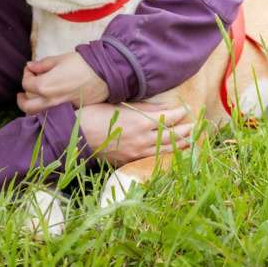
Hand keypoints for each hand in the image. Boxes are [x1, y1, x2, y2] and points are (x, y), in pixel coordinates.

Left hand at [17, 51, 109, 113]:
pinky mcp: (71, 112)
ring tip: (33, 100)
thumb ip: (42, 65)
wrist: (105, 73)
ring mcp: (61, 109)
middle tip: (22, 92)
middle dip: (22, 98)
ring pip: (39, 114)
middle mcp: (50, 101)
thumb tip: (30, 66)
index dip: (26, 74)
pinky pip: (53, 115)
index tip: (31, 68)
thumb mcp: (59, 59)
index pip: (26, 84)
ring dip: (32, 107)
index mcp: (45, 86)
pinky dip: (47, 111)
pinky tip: (49, 103)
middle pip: (27, 106)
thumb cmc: (82, 63)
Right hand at [77, 101, 195, 166]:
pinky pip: (150, 159)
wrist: (73, 137)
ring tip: (190, 142)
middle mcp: (140, 138)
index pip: (166, 118)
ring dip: (178, 145)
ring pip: (163, 149)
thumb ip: (139, 107)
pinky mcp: (127, 161)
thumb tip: (159, 107)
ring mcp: (135, 152)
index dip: (178, 114)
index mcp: (138, 122)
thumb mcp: (116, 105)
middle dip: (183, 131)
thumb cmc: (91, 115)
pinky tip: (168, 154)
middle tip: (194, 126)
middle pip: (169, 135)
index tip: (185, 110)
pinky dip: (162, 155)